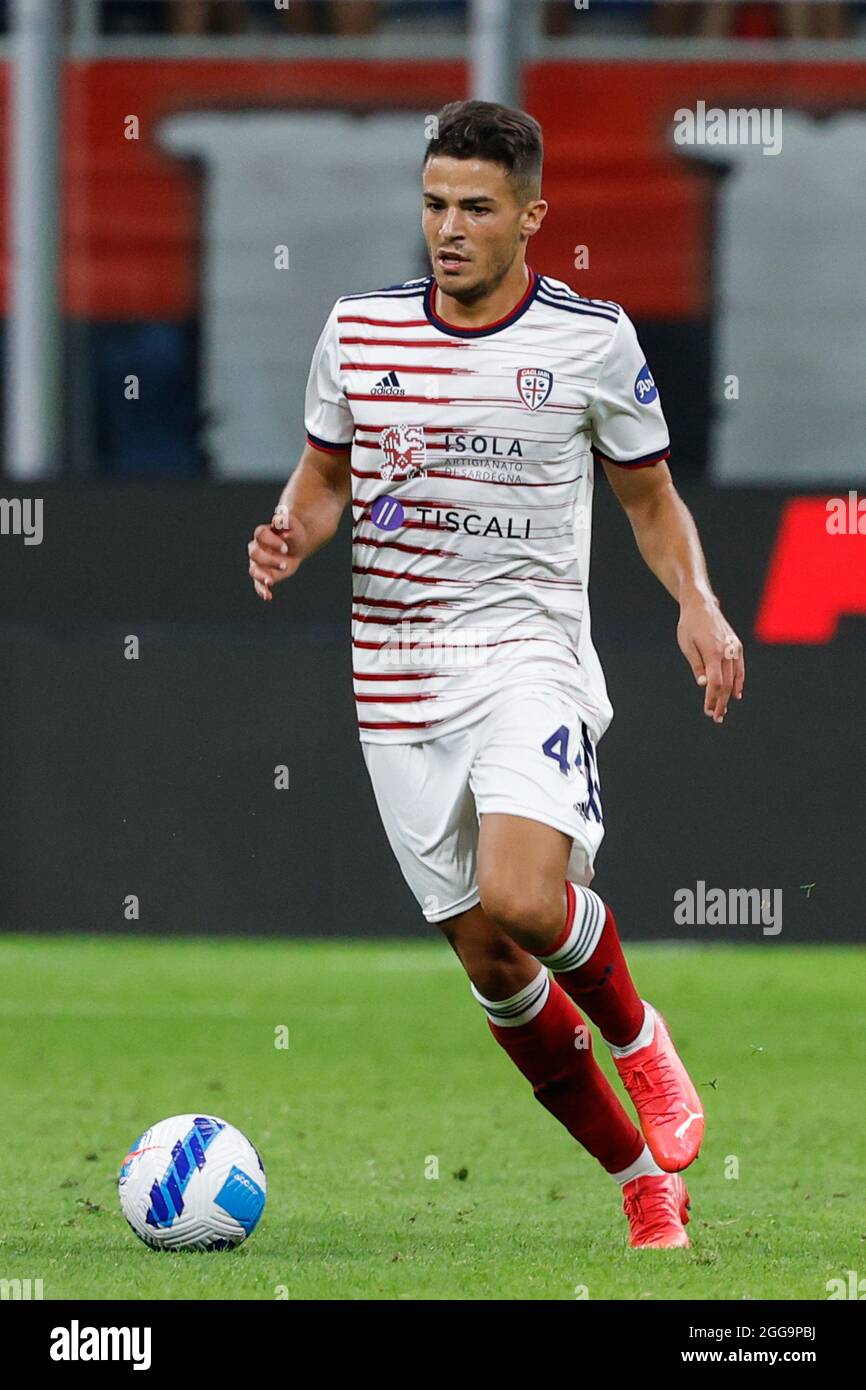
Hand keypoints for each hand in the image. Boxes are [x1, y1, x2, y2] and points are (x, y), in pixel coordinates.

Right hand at [247, 509, 307, 600]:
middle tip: (285, 564)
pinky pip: (258, 584)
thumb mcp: (293, 525)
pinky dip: (262, 591)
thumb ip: (285, 520)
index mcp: (263, 534)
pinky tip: (268, 596)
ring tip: (271, 582)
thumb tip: (278, 521)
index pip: (260, 535)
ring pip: (253, 570)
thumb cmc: (293, 533)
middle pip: (255, 554)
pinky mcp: (263, 575)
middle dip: (269, 560)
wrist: (296, 546)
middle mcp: (257, 548)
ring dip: (262, 576)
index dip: (271, 541)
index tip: (286, 548)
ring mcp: (258, 563)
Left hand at [677, 595, 744, 723]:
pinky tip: (736, 694)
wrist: (701, 605)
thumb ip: (696, 665)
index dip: (712, 699)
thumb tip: (703, 684)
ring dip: (729, 696)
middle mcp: (727, 651)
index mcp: (713, 652)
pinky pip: (740, 668)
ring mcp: (734, 648)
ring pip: (734, 678)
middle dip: (721, 702)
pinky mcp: (737, 646)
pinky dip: (739, 682)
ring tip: (723, 710)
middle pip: (726, 684)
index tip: (708, 711)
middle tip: (716, 717)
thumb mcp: (687, 645)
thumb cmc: (689, 625)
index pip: (715, 683)